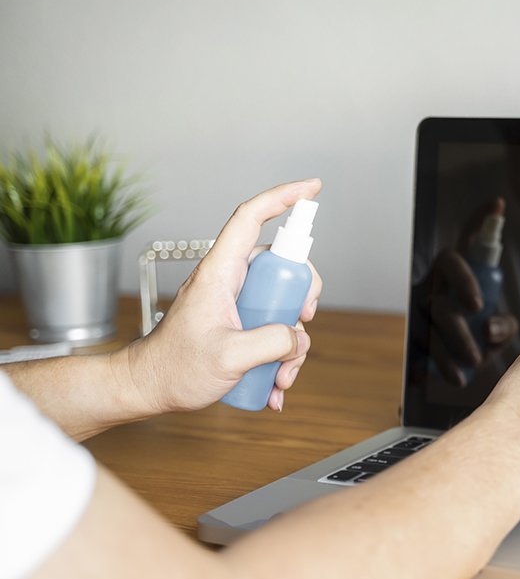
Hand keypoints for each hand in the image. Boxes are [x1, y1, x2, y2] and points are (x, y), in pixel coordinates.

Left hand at [125, 180, 323, 412]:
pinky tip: (273, 387)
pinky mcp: (238, 324)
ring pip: (281, 303)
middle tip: (304, 320)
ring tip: (281, 376)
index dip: (283, 197)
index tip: (312, 189)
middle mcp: (229, 280)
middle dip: (302, 295)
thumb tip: (297, 336)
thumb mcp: (228, 357)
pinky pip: (272, 330)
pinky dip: (280, 358)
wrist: (147, 389)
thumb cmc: (173, 368)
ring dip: (291, 343)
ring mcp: (235, 302)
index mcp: (219, 273)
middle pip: (279, 265)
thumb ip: (271, 342)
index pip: (251, 218)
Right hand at [427, 197, 517, 385]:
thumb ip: (504, 327)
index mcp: (460, 277)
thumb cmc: (482, 342)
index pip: (467, 241)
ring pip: (432, 315)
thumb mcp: (499, 330)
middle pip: (445, 273)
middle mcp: (437, 283)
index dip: (481, 218)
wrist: (461, 372)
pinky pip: (421, 347)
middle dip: (463, 291)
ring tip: (471, 366)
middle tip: (480, 321)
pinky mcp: (413, 337)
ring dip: (452, 343)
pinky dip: (439, 365)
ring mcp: (421, 308)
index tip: (499, 205)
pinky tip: (454, 378)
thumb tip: (488, 329)